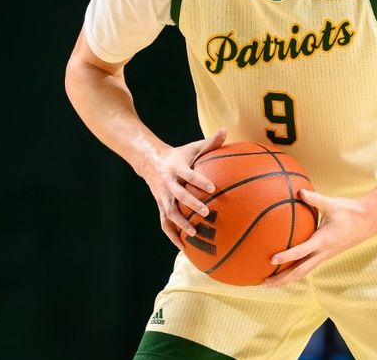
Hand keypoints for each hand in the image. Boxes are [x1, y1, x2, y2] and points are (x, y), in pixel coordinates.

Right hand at [143, 128, 225, 249]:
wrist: (151, 161)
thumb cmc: (179, 155)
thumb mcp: (193, 147)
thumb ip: (210, 142)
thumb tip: (225, 130)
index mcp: (177, 168)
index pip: (189, 175)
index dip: (199, 180)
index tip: (213, 187)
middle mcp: (168, 184)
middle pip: (179, 196)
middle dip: (192, 205)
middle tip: (207, 213)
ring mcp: (163, 197)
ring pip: (170, 212)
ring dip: (181, 224)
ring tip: (195, 234)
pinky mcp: (161, 206)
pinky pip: (165, 223)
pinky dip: (172, 235)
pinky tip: (183, 247)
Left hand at [264, 189, 376, 286]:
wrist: (368, 222)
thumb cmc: (350, 211)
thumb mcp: (332, 203)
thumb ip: (314, 198)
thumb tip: (299, 191)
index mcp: (323, 241)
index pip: (301, 251)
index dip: (286, 256)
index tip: (271, 260)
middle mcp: (322, 253)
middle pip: (299, 272)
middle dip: (281, 279)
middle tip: (263, 282)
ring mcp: (324, 256)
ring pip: (303, 272)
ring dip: (287, 279)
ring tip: (269, 282)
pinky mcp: (325, 256)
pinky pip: (307, 267)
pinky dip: (295, 271)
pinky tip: (285, 269)